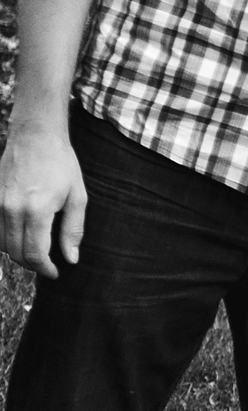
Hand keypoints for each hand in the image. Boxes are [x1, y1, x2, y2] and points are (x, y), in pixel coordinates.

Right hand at [0, 124, 86, 277]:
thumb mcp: (77, 197)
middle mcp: (11, 209)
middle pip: (15, 253)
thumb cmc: (61, 164)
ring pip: (1, 244)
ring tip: (35, 251)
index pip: (34, 253)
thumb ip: (73, 230)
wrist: (36, 137)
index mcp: (36, 210)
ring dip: (16, 252)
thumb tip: (70, 257)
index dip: (45, 268)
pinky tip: (20, 236)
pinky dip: (5, 239)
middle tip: (47, 265)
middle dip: (31, 264)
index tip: (55, 272)